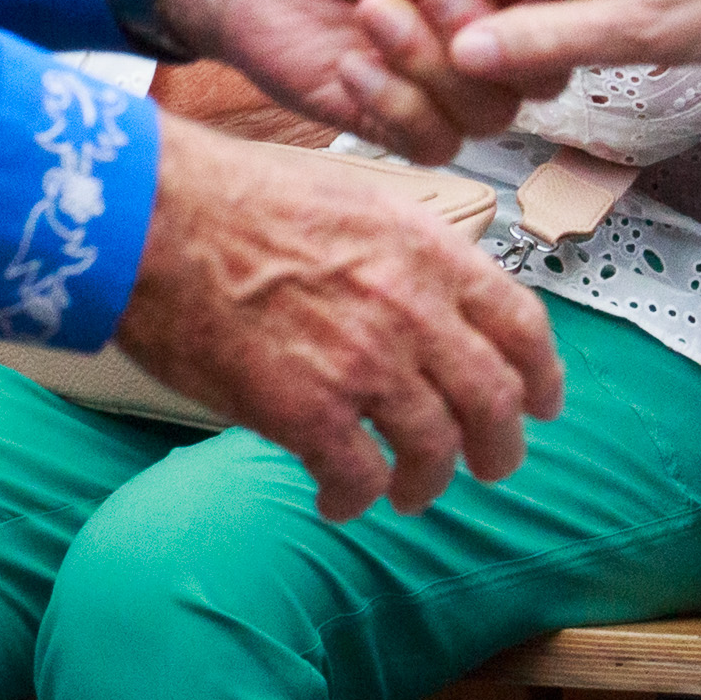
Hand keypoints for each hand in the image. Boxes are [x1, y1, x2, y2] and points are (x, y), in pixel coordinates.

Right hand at [108, 116, 564, 519]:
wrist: (157, 217)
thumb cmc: (238, 199)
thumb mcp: (355, 200)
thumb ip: (407, 251)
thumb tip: (436, 293)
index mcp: (427, 250)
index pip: (521, 325)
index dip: (543, 375)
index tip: (543, 402)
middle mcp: (411, 307)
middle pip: (494, 400)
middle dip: (500, 446)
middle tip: (491, 465)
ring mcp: (363, 361)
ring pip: (435, 448)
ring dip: (426, 482)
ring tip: (407, 492)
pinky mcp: (306, 410)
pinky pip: (358, 477)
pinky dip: (354, 499)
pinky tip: (335, 500)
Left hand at [156, 0, 568, 159]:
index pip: (567, 15)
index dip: (546, 5)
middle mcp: (486, 37)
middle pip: (535, 75)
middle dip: (479, 35)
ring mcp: (444, 83)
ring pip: (486, 114)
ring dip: (428, 67)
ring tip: (373, 12)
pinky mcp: (397, 119)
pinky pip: (431, 142)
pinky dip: (394, 106)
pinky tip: (353, 62)